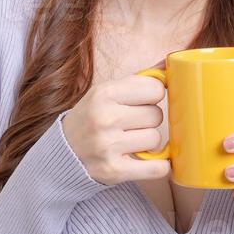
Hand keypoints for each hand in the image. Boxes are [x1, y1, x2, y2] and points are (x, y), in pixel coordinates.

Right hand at [60, 64, 171, 186]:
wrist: (63, 153)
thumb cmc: (91, 119)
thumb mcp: (106, 92)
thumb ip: (138, 79)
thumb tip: (170, 62)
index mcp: (104, 93)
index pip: (155, 88)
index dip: (152, 96)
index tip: (142, 102)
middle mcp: (105, 118)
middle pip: (157, 115)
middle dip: (149, 120)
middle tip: (132, 124)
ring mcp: (108, 146)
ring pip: (156, 139)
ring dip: (148, 142)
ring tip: (131, 141)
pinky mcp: (115, 171)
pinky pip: (157, 168)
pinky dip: (158, 166)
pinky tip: (147, 161)